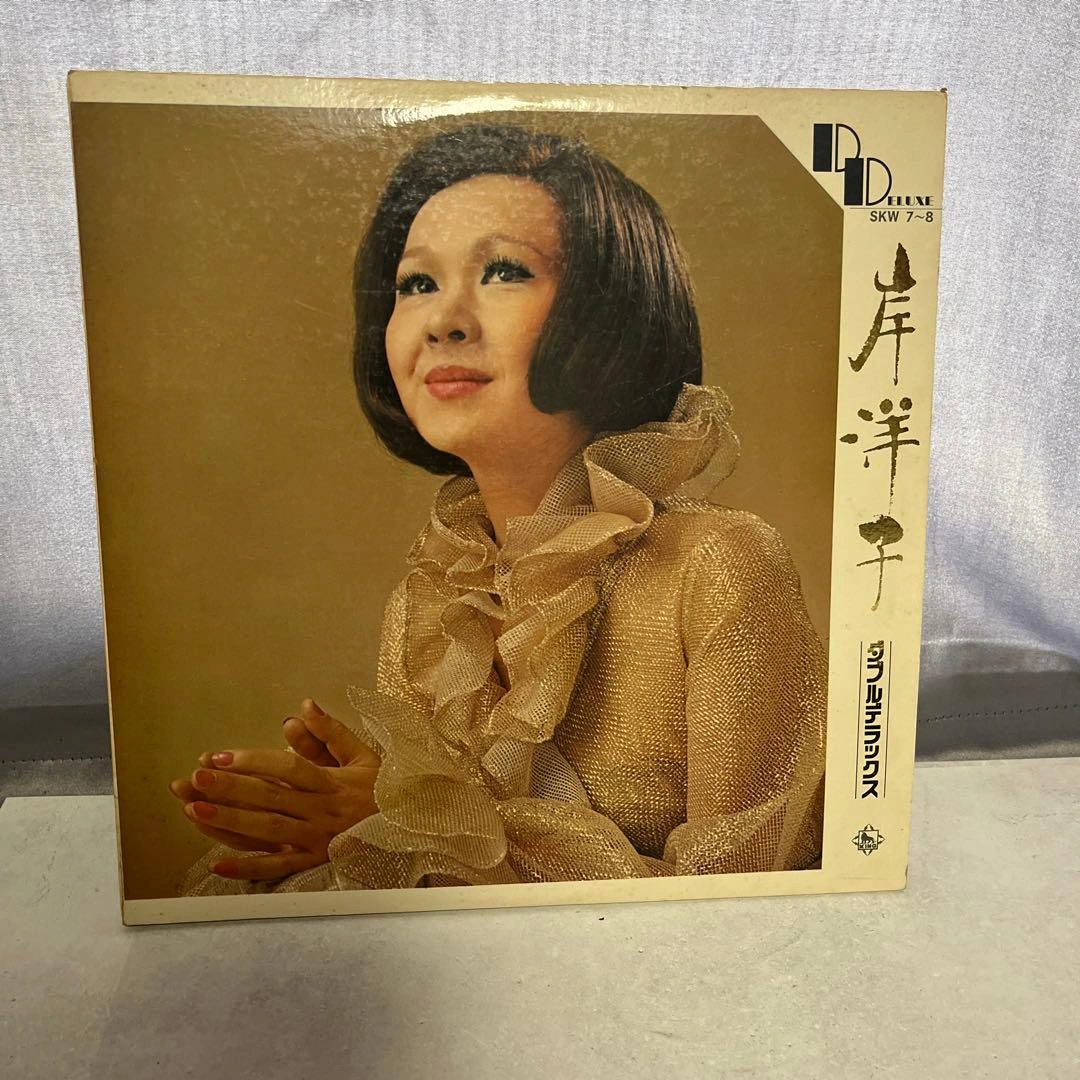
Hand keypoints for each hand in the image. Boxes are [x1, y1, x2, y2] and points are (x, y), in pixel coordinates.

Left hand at [168, 699, 380, 879]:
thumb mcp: (362, 754)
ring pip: (267, 832)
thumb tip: (302, 707)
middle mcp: (320, 811)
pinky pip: (276, 868)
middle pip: (270, 799)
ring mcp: (314, 840)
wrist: (408, 827)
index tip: (220, 755)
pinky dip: (246, 869)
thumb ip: (330, 732)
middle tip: (195, 779)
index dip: (254, 761)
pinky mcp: (311, 864)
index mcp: (332, 782)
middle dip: (230, 789)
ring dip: (229, 823)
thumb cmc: (379, 788)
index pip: (289, 768)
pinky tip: (216, 864)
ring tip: (193, 811)